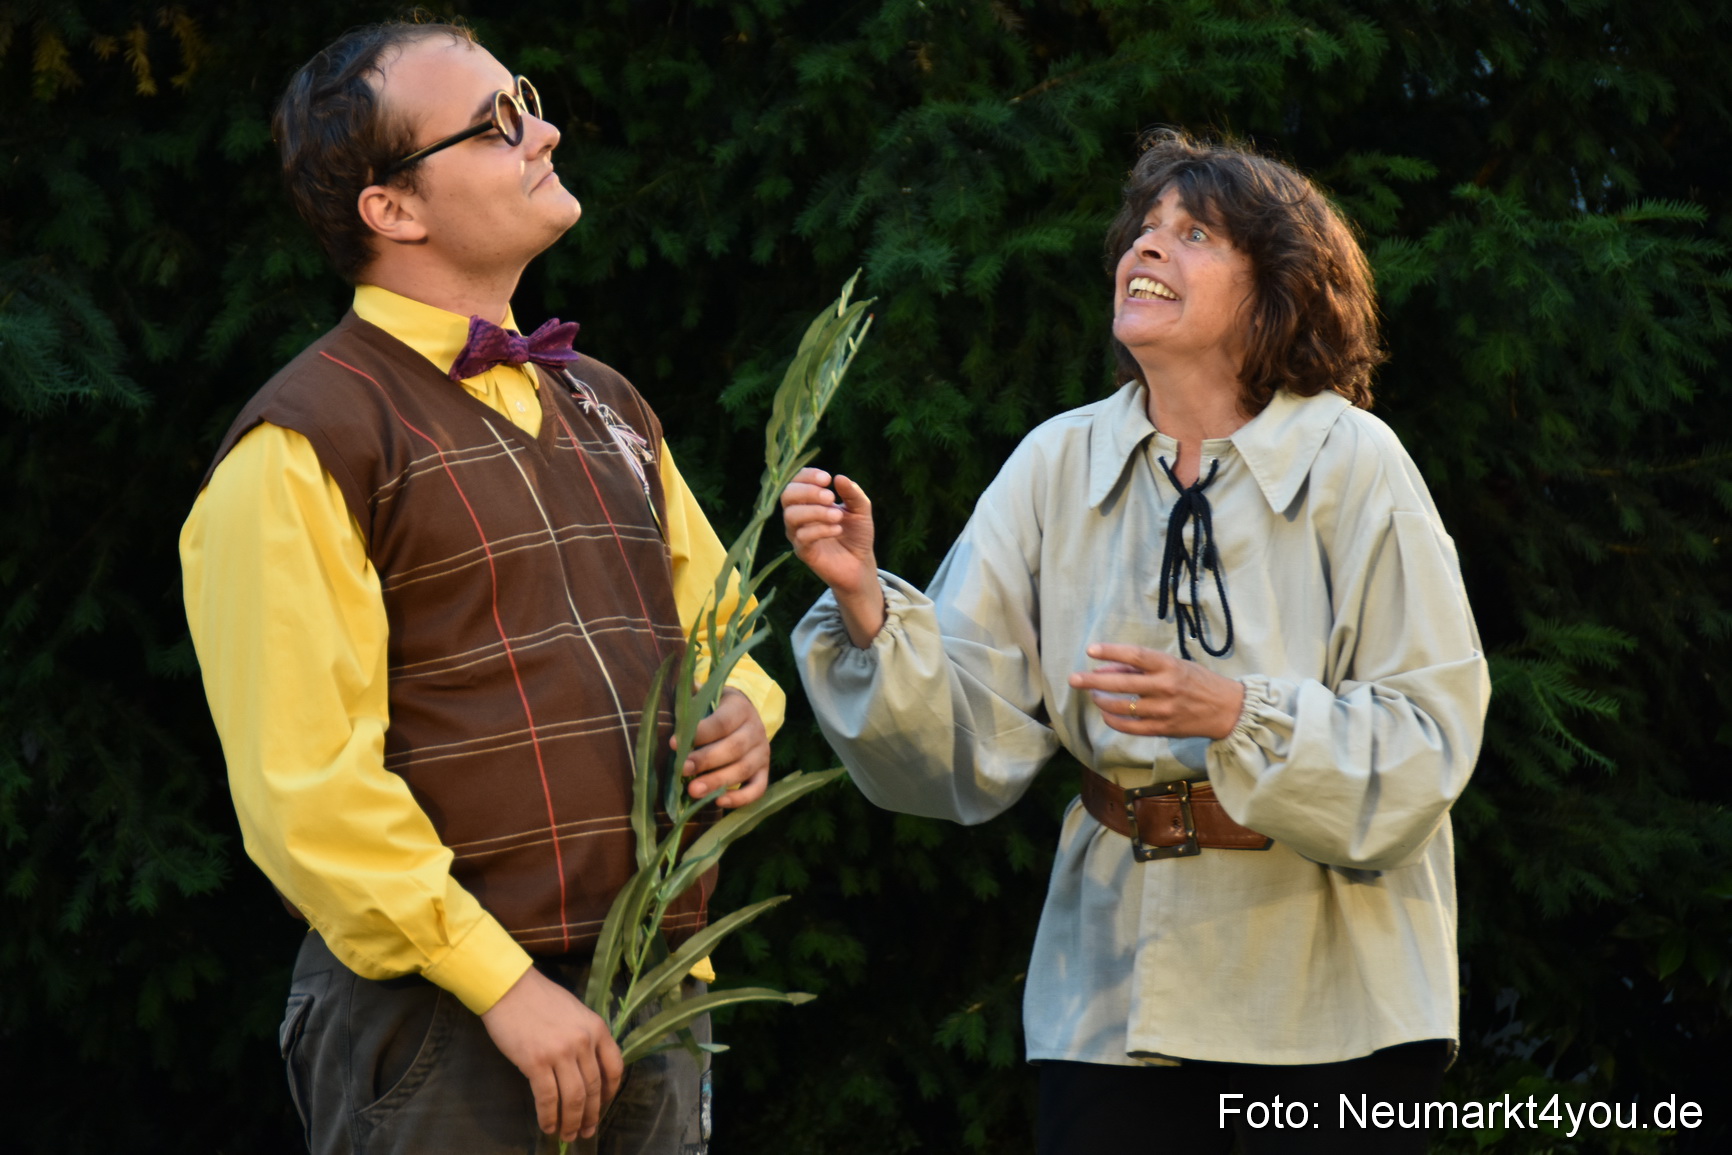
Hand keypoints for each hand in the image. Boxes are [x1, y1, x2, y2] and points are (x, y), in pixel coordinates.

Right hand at [480, 966, 622, 1142]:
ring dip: (571, 1121)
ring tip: (568, 1135)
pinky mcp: (536, 1062)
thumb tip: (587, 1069)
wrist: (509, 988)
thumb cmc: (540, 999)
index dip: (610, 1093)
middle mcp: (583, 1042)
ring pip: (573, 1098)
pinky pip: (547, 1098)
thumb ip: (586, 1037)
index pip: (614, 1067)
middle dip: (591, 1115)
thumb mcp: (575, 1012)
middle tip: (586, 1132)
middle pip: (593, 1088)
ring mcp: (560, 1052)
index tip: (603, 1106)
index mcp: (597, 1028)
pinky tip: (547, 1126)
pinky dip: (549, 1116)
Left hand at [676, 687, 769, 806]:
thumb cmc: (716, 709)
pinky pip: (757, 789)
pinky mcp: (764, 772)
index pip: (722, 722)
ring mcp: (762, 753)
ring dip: (717, 782)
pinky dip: (740, 798)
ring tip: (694, 791)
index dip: (699, 733)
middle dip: (705, 761)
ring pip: (743, 770)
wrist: (746, 715)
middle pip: (733, 748)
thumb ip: (691, 702)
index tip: (674, 743)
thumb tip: (668, 702)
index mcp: (740, 709)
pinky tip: (719, 803)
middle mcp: (755, 731)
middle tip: (682, 771)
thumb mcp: (707, 698)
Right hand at [780, 468, 883, 645]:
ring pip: (791, 516)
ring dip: (815, 511)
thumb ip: (853, 493)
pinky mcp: (803, 552)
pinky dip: (820, 529)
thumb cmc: (857, 534)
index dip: (808, 476)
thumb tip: (839, 477)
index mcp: (809, 501)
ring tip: (837, 516)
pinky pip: (802, 537)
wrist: (861, 564)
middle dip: (808, 491)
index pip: (796, 481)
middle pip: (787, 495)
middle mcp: (799, 515)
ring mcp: (798, 534)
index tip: (827, 479)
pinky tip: (837, 529)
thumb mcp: (861, 510)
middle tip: (831, 497)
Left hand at [1067, 643, 1245, 740]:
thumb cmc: (1197, 682)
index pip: (1135, 655)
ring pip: (1122, 707)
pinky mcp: (1163, 729)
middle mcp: (1166, 687)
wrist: (1228, 710)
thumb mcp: (1174, 665)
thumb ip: (1141, 667)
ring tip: (1093, 696)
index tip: (1090, 650)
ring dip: (1102, 701)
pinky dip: (1113, 720)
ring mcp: (1164, 710)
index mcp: (1169, 666)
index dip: (1111, 651)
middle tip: (1074, 679)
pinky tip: (1105, 713)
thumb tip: (1105, 669)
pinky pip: (1130, 727)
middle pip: (1122, 683)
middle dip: (1093, 681)